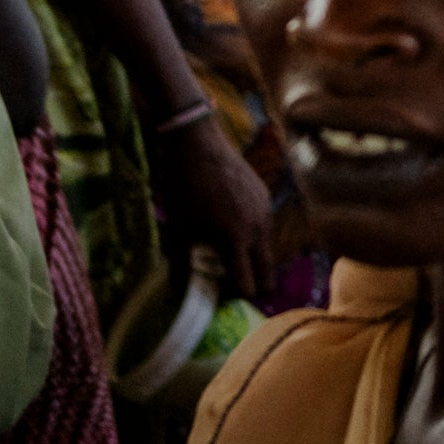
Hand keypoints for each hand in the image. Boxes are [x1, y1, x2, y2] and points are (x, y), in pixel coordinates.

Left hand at [149, 106, 291, 303]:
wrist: (198, 144)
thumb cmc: (184, 188)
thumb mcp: (178, 229)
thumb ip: (181, 265)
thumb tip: (175, 297)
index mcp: (235, 240)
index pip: (247, 285)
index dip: (237, 297)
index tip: (223, 299)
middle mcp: (257, 229)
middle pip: (267, 273)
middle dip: (256, 286)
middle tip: (237, 291)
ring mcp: (265, 211)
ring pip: (268, 249)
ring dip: (255, 260)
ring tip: (233, 260)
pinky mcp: (266, 196)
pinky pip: (265, 227)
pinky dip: (254, 237)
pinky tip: (234, 230)